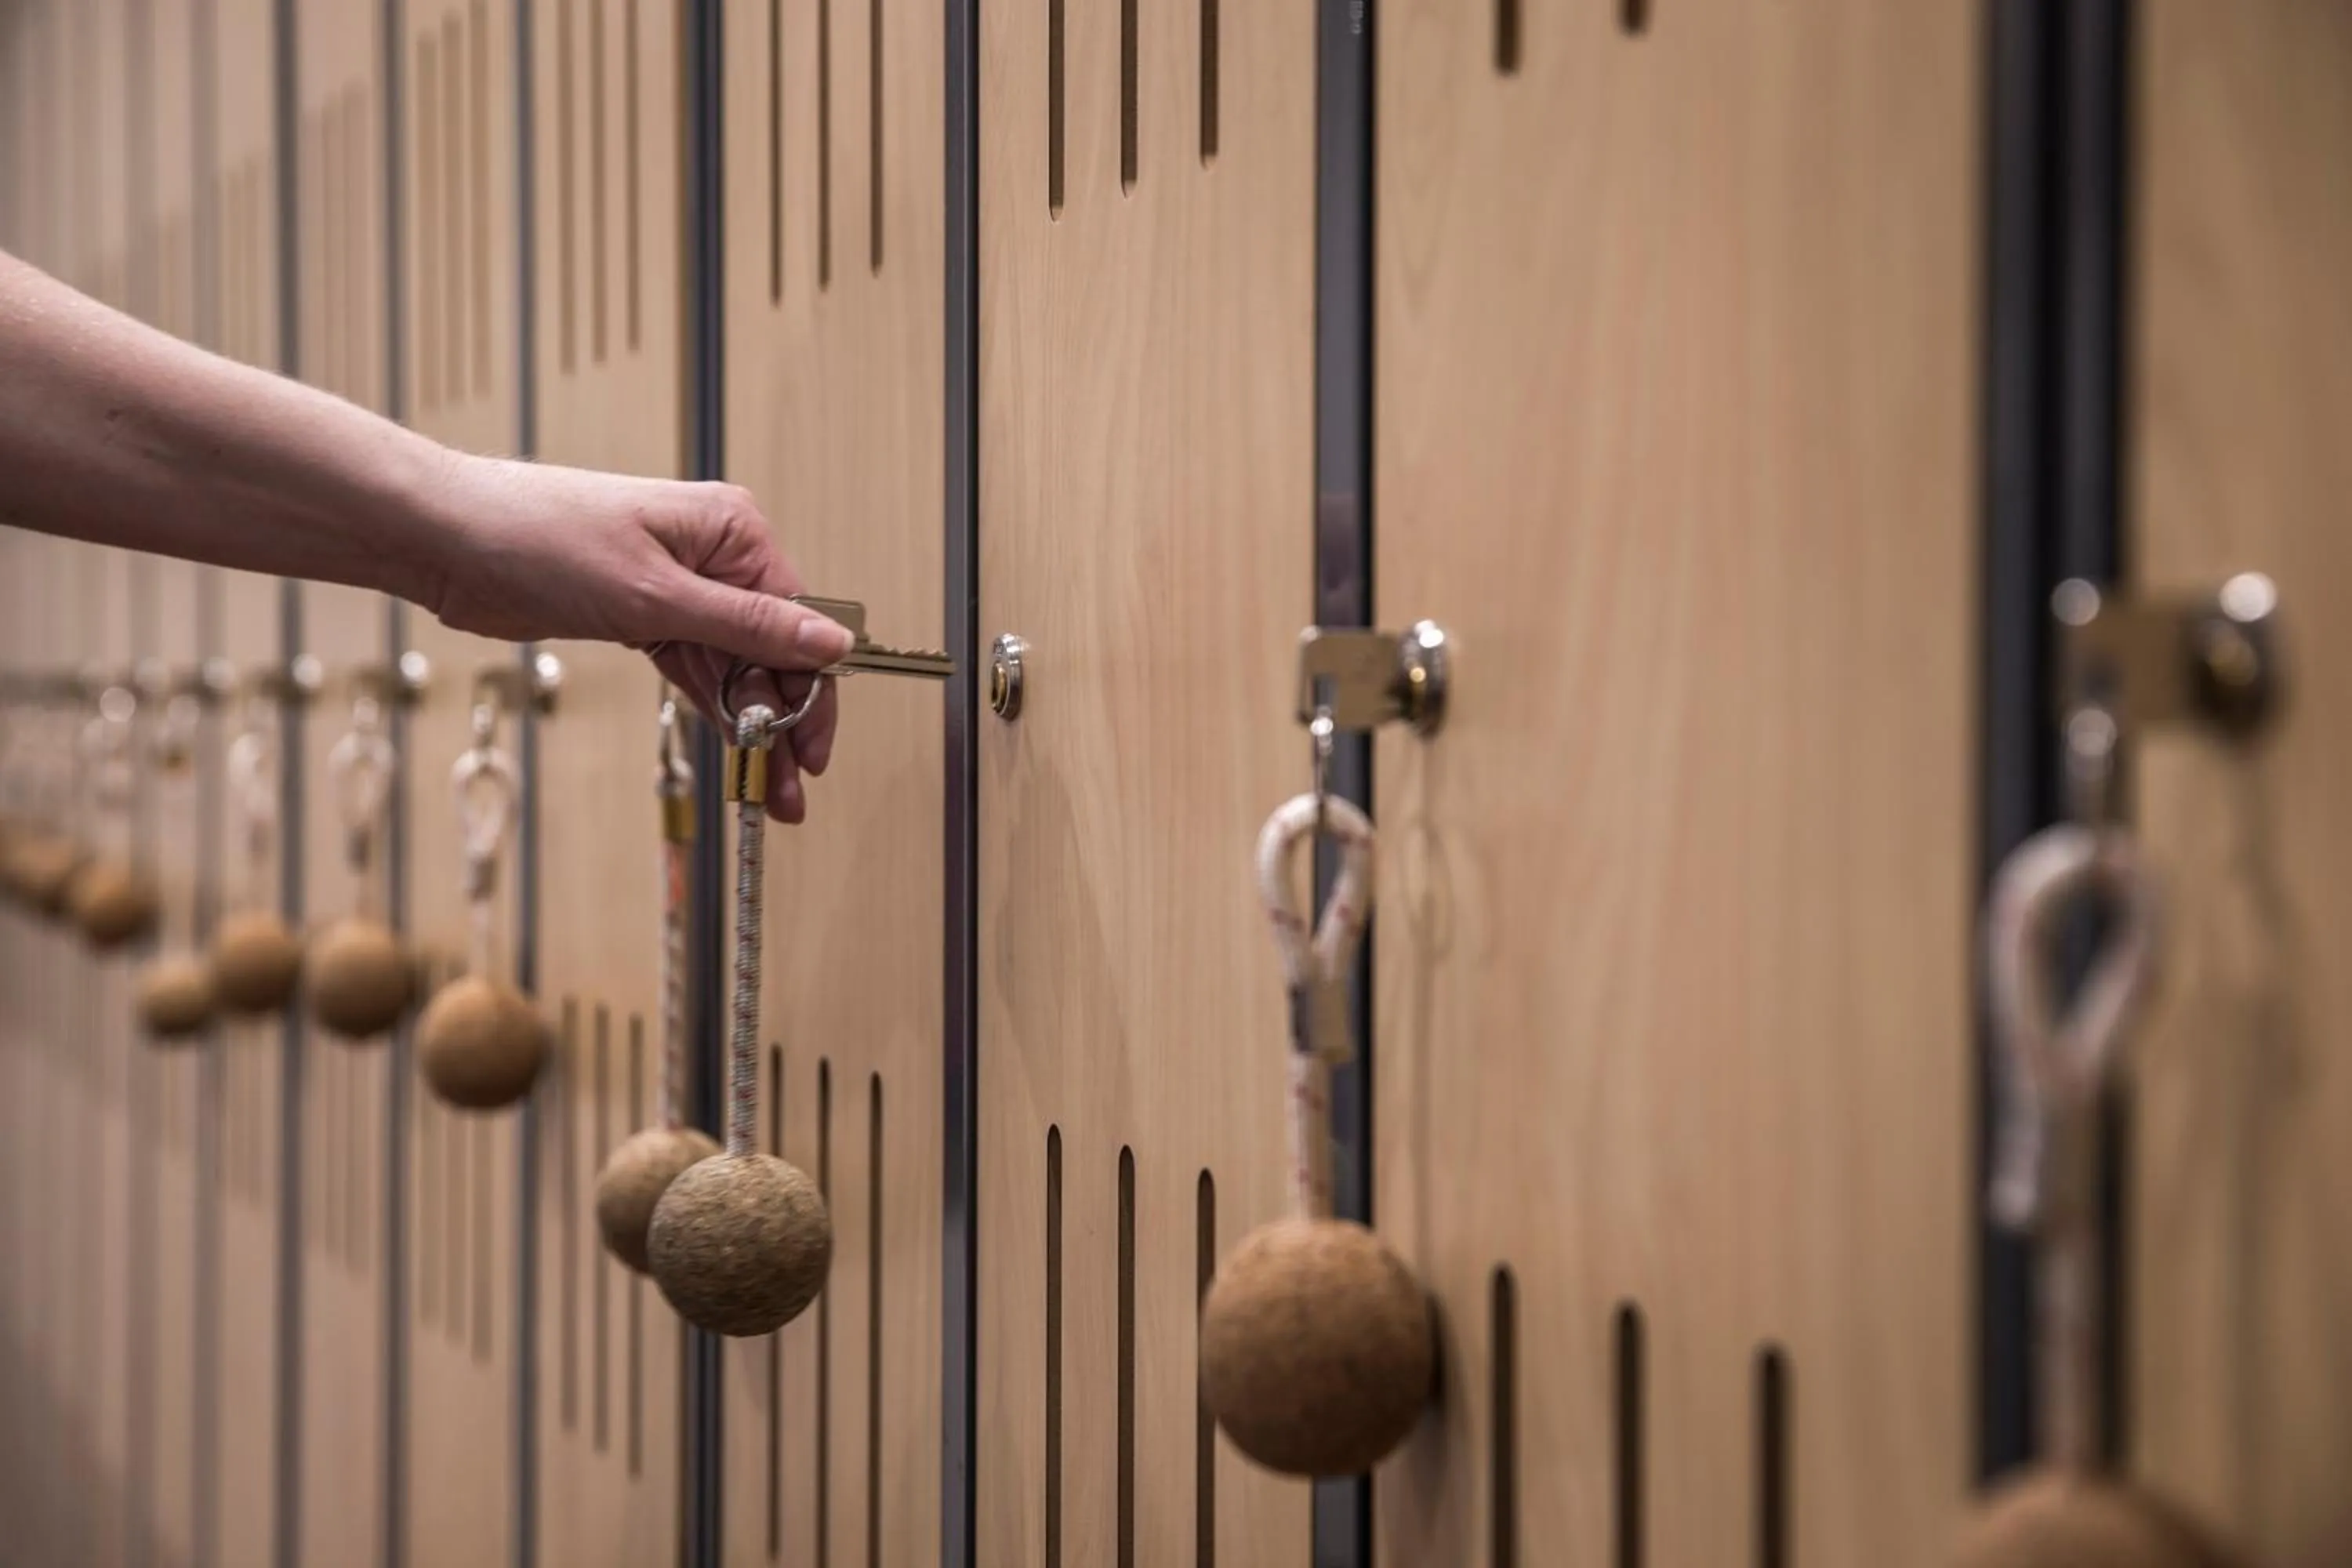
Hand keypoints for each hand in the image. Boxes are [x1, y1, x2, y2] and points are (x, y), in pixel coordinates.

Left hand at [411, 454, 847, 822]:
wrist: (448, 538)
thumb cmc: (538, 537)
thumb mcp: (656, 595)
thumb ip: (748, 626)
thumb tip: (831, 643)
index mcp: (732, 532)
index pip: (799, 621)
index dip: (810, 692)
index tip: (811, 751)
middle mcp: (714, 556)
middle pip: (772, 651)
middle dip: (782, 722)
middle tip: (789, 788)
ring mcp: (680, 586)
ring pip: (735, 668)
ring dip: (750, 727)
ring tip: (764, 788)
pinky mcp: (644, 613)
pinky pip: (697, 668)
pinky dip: (713, 707)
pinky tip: (734, 748)